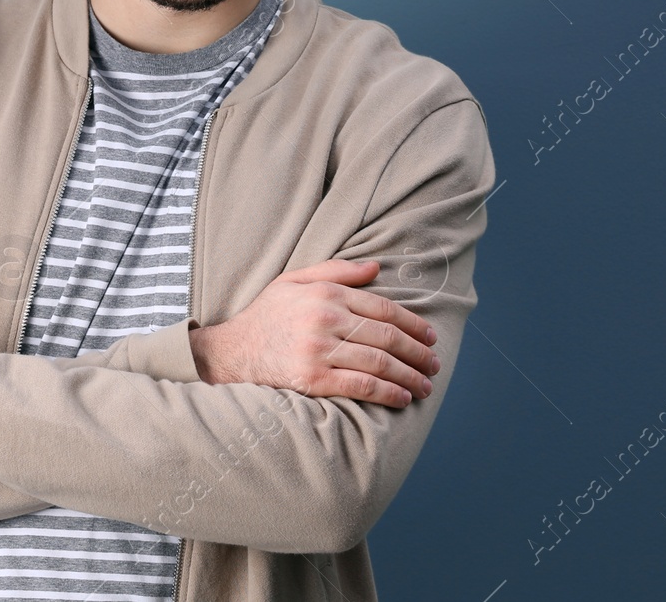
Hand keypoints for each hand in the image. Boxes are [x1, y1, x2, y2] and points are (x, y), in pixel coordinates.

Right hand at [188, 259, 440, 407]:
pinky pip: (360, 386)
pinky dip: (387, 393)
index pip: (381, 308)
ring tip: (425, 385)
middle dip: (417, 352)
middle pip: (386, 336)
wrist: (231, 351)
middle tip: (434, 363)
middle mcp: (325, 319)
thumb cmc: (266, 315)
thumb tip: (376, 267)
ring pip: (378, 363)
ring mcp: (319, 350)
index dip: (412, 323)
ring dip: (409, 376)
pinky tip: (402, 398)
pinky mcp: (313, 379)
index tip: (430, 336)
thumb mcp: (294, 280)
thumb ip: (336, 271)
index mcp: (325, 293)